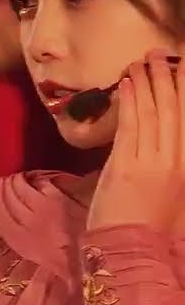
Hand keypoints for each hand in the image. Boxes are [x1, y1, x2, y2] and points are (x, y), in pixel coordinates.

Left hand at [87, 51, 182, 233]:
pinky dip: (129, 102)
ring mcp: (151, 162)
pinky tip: (126, 84)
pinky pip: (130, 126)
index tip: (184, 66)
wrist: (133, 252)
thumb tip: (167, 133)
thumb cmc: (153, 229)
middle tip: (162, 52)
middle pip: (175, 110)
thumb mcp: (175, 194)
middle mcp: (177, 160)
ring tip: (142, 60)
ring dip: (146, 83)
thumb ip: (173, 163)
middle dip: (169, 78)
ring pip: (152, 114)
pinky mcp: (125, 166)